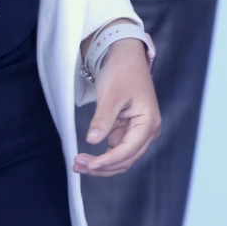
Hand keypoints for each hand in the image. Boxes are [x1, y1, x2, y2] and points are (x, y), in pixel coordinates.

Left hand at [74, 38, 160, 175]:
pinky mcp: (129, 131)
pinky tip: (88, 158)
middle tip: (78, 165)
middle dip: (103, 166)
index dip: (109, 160)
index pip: (129, 150)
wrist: (126, 59)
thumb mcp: (111, 96)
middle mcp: (148, 131)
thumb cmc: (123, 73)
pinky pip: (117, 150)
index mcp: (148, 123)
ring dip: (103, 165)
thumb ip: (103, 119)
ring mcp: (138, 132)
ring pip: (122, 158)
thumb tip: (93, 141)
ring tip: (79, 164)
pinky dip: (103, 157)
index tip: (89, 165)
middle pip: (127, 159)